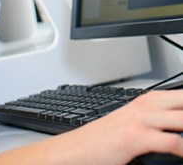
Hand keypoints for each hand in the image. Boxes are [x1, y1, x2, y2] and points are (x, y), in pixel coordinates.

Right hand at [0, 90, 182, 164]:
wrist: (78, 149)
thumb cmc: (106, 139)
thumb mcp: (134, 123)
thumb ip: (157, 121)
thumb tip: (176, 126)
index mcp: (148, 100)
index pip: (181, 96)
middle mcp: (146, 105)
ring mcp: (141, 119)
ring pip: (182, 118)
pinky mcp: (136, 137)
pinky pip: (172, 142)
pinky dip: (182, 149)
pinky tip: (182, 155)